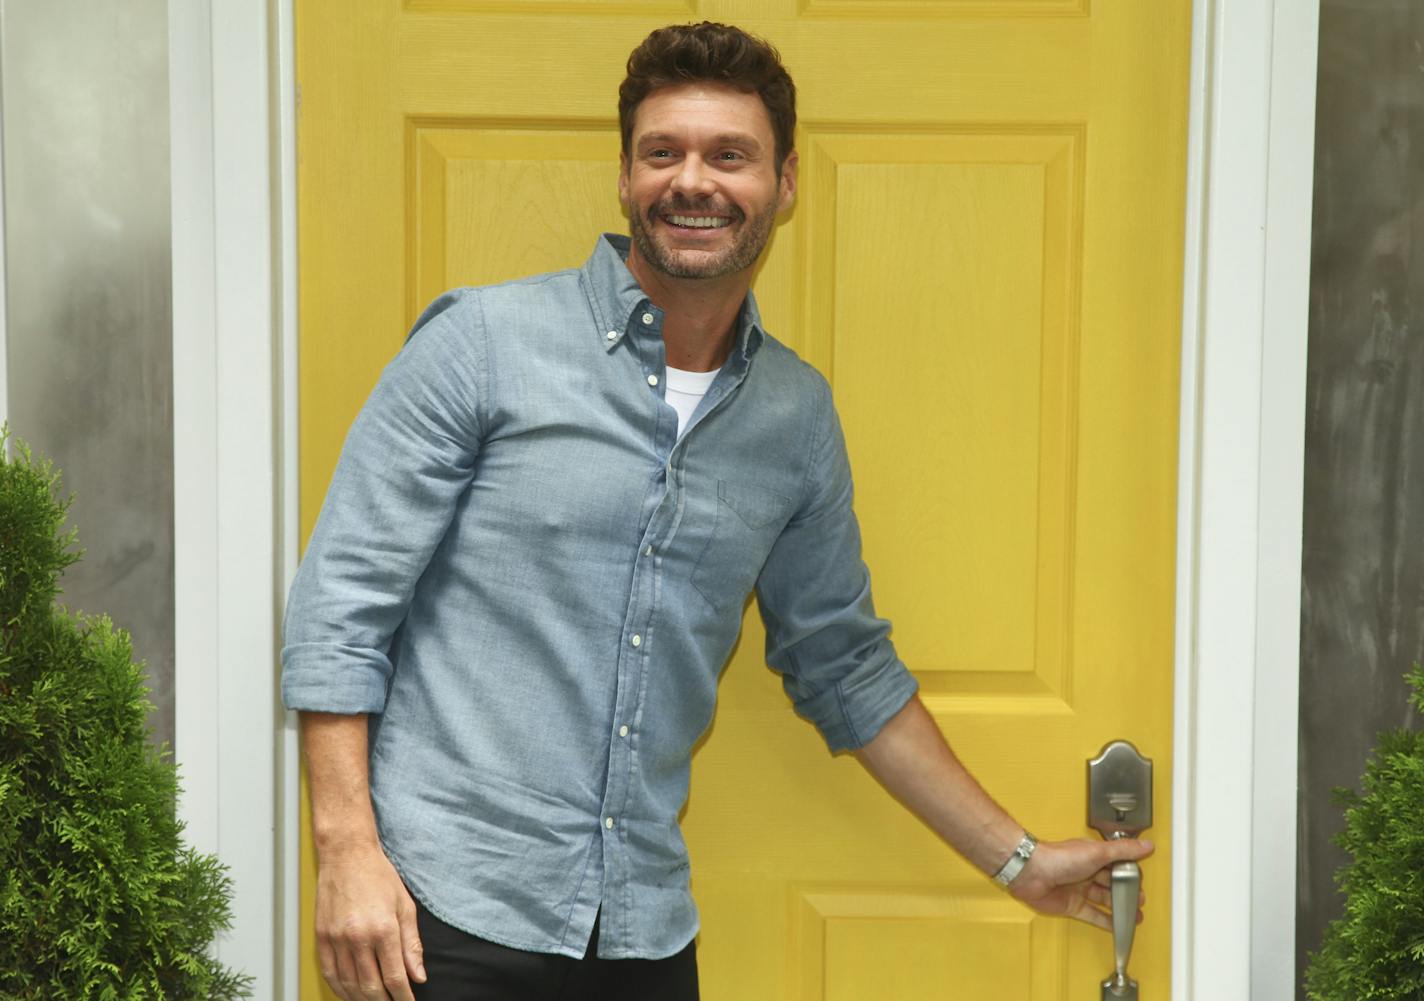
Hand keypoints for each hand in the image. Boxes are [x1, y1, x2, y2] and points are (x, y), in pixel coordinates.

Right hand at [315, 844, 426, 999]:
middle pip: (370, 987)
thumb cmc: (378, 876)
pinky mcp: (321, 937)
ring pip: (348, 984)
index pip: (395, 977)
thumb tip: (418, 976)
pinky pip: (329, 973)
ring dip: (362, 999)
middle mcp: (358, 937)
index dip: (403, 997)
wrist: (347, 855)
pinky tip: (350, 993)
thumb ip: (412, 945)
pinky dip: (340, 989)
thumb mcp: (405, 907)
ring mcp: (336, 939)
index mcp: (384, 929)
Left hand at [1007, 837, 1153, 930]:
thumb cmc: (1059, 857)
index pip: (1117, 865)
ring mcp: (1079, 890)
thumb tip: (1147, 845)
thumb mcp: (1098, 851)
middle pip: (1112, 884)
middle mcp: (1086, 872)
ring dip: (1120, 909)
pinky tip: (1117, 927)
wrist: (1031, 873)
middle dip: (1127, 893)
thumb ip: (1123, 851)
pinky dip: (1106, 922)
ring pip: (1104, 901)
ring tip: (1136, 916)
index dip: (1129, 873)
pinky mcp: (1072, 906)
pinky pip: (1093, 915)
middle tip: (1140, 901)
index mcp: (1092, 856)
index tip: (1142, 882)